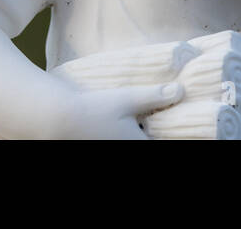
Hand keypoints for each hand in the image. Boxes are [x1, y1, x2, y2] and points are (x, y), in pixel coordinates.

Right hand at [51, 81, 183, 139]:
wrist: (59, 119)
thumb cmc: (94, 108)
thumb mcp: (128, 98)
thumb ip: (156, 96)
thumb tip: (181, 91)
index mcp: (138, 144)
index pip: (162, 143)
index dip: (169, 135)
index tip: (174, 127)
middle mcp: (125, 149)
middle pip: (148, 141)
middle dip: (155, 133)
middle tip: (159, 122)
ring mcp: (111, 149)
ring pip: (135, 139)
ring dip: (140, 133)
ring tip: (141, 122)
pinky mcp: (100, 145)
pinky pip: (120, 139)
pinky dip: (128, 133)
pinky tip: (124, 125)